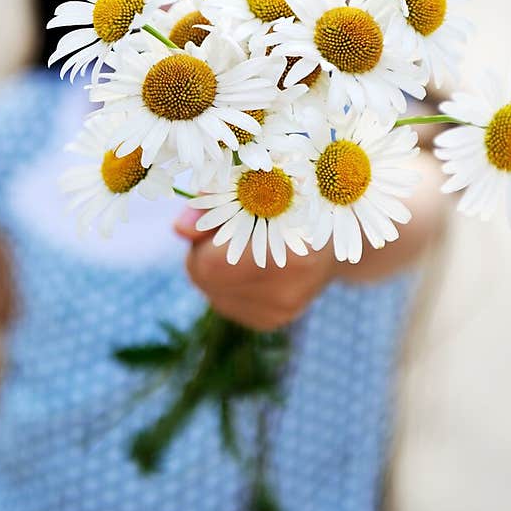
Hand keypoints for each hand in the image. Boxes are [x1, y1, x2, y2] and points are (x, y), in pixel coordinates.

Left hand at [173, 208, 336, 330]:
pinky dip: (227, 283)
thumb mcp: (257, 189)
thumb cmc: (289, 202)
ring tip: (243, 247)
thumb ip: (214, 204)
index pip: (211, 262)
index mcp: (291, 253)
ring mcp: (280, 311)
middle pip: (207, 279)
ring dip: (215, 268)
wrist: (332, 239)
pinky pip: (225, 302)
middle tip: (226, 233)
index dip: (203, 240)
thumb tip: (178, 227)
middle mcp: (288, 291)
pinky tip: (250, 267)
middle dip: (204, 253)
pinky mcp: (272, 321)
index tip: (216, 220)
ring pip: (212, 291)